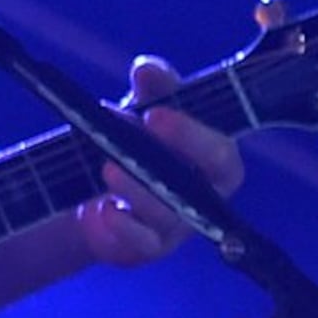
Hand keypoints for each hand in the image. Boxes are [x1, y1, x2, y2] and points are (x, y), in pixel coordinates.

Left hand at [77, 54, 246, 267]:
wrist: (97, 191)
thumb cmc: (139, 144)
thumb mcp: (145, 111)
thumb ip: (153, 91)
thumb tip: (148, 69)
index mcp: (213, 162)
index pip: (220, 154)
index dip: (193, 136)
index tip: (155, 114)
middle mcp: (203, 198)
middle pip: (199, 189)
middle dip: (171, 162)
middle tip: (130, 139)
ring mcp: (177, 228)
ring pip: (166, 216)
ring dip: (136, 192)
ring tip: (108, 168)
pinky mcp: (147, 248)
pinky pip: (140, 245)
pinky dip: (119, 228)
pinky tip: (100, 210)